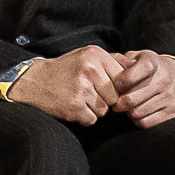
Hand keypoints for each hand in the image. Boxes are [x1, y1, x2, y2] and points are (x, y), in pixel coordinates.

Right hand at [7, 46, 127, 126]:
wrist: (32, 82)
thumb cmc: (66, 70)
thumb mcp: (87, 56)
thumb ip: (113, 61)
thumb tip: (141, 69)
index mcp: (96, 55)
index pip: (124, 78)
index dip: (117, 87)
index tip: (103, 87)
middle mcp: (90, 70)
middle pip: (116, 96)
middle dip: (105, 99)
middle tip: (86, 93)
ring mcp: (82, 89)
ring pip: (105, 110)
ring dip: (94, 109)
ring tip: (78, 98)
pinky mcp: (74, 107)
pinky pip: (92, 120)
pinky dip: (84, 118)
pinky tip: (72, 107)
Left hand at [108, 50, 174, 128]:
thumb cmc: (151, 68)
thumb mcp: (138, 57)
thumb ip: (121, 60)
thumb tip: (104, 67)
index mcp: (152, 63)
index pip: (128, 77)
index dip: (117, 84)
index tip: (115, 86)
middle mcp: (164, 79)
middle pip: (130, 100)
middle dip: (117, 104)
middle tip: (115, 103)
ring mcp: (170, 96)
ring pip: (136, 113)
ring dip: (127, 112)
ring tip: (128, 107)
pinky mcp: (173, 111)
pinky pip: (145, 123)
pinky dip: (137, 120)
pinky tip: (138, 113)